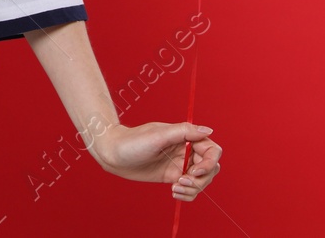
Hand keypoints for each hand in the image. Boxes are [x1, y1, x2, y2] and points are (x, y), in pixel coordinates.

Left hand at [90, 121, 221, 201]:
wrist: (112, 153)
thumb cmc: (132, 141)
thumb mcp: (158, 136)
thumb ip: (184, 132)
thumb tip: (209, 130)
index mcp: (185, 137)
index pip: (212, 150)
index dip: (209, 163)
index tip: (194, 171)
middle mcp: (185, 150)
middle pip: (210, 168)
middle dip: (201, 179)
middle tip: (181, 181)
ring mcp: (179, 164)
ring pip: (201, 180)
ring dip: (194, 189)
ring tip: (175, 188)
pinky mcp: (172, 176)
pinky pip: (190, 188)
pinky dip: (187, 194)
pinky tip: (174, 192)